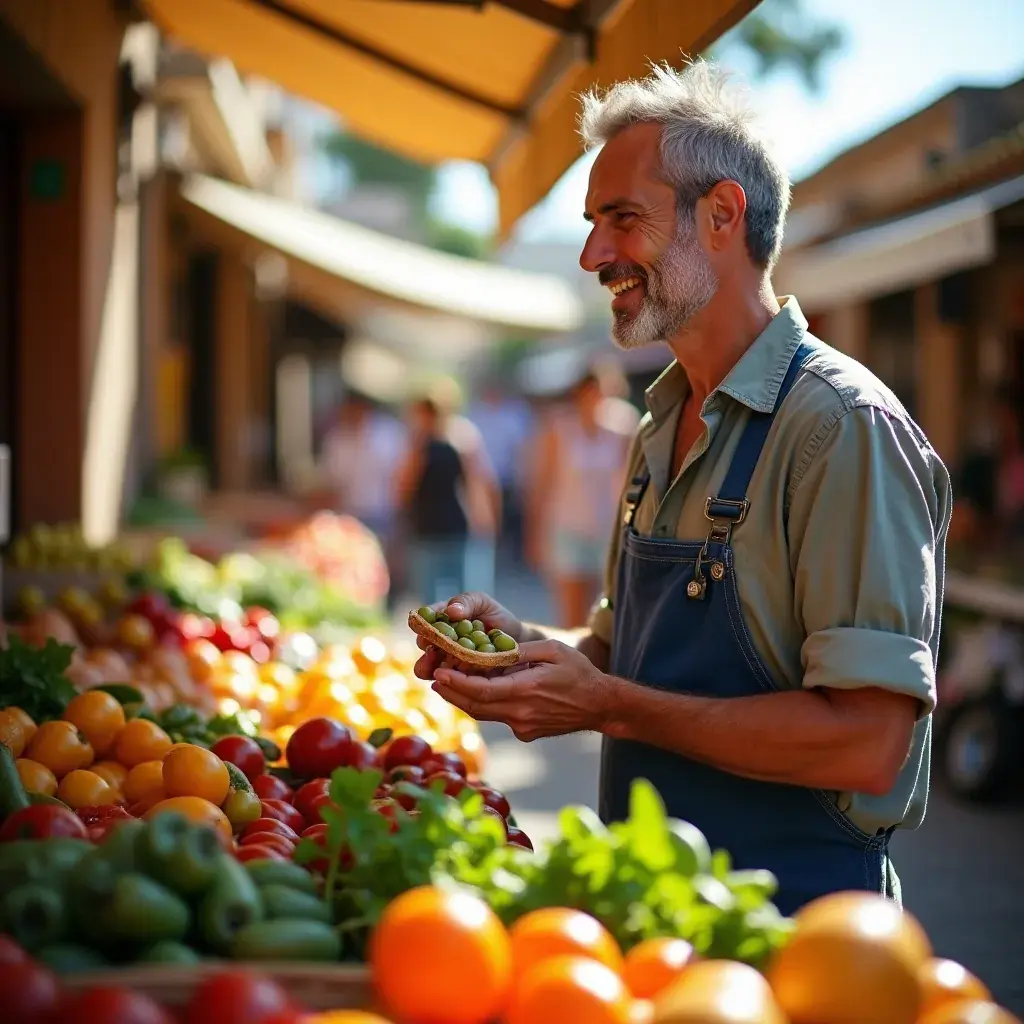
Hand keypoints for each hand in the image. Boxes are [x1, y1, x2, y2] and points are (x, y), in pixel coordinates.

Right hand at [413, 591, 523, 680]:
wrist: (515, 639)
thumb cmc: (495, 615)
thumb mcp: (481, 601)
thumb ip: (466, 601)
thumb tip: (452, 610)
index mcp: (438, 619)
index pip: (421, 622)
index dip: (421, 626)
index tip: (428, 629)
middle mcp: (437, 641)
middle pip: (422, 648)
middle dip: (426, 650)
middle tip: (434, 652)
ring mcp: (445, 661)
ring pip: (429, 669)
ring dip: (435, 668)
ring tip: (448, 666)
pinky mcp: (457, 678)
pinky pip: (450, 681)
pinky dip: (455, 678)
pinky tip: (466, 674)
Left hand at [431, 639, 614, 741]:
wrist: (600, 705)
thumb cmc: (579, 673)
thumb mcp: (553, 650)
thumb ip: (520, 650)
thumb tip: (492, 647)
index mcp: (526, 691)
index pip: (482, 691)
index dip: (457, 683)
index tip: (440, 673)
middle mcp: (521, 714)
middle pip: (476, 706)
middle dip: (452, 692)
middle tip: (434, 678)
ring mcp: (523, 726)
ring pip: (484, 714)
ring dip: (463, 700)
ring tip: (446, 685)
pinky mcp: (526, 732)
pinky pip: (498, 717)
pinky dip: (483, 705)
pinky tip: (474, 692)